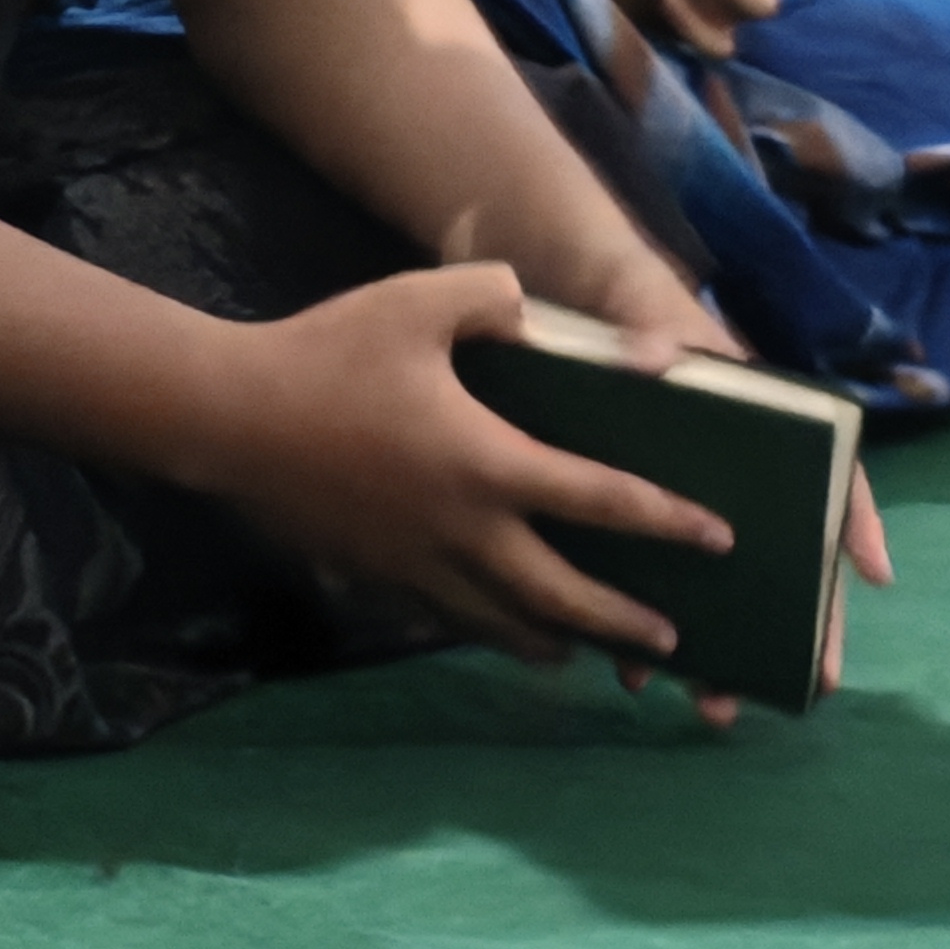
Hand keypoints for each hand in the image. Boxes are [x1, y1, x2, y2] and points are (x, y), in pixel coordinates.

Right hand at [195, 264, 732, 668]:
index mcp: (488, 463)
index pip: (599, 500)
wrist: (231, 419)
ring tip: (596, 650)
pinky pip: (453, 617)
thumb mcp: (417, 301)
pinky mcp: (381, 578)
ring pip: (507, 624)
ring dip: (561, 639)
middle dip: (625, 622)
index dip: (665, 520)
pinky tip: (505, 629)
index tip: (717, 538)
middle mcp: (465, 531)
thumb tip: (539, 310)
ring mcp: (420, 566)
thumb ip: (493, 297)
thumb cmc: (329, 354)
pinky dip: (493, 630)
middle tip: (676, 640)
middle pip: (564, 596)